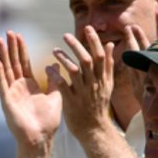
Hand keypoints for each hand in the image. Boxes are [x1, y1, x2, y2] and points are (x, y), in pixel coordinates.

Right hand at [0, 30, 61, 148]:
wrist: (41, 138)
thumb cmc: (48, 121)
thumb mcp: (56, 95)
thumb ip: (55, 80)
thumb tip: (56, 64)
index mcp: (29, 85)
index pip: (24, 63)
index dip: (21, 49)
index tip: (18, 35)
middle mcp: (18, 87)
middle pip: (13, 63)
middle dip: (10, 48)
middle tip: (8, 32)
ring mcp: (11, 93)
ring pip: (5, 69)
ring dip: (2, 55)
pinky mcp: (6, 100)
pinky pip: (1, 82)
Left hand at [48, 26, 117, 141]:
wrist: (94, 129)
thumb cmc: (98, 105)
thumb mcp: (107, 84)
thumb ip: (108, 64)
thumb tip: (110, 44)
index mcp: (103, 78)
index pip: (100, 55)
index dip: (94, 41)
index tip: (88, 28)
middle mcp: (94, 84)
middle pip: (87, 60)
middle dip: (77, 46)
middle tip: (66, 35)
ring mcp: (83, 93)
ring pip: (74, 71)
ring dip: (63, 58)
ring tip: (54, 50)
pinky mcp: (72, 102)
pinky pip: (63, 86)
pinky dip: (55, 76)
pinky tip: (47, 68)